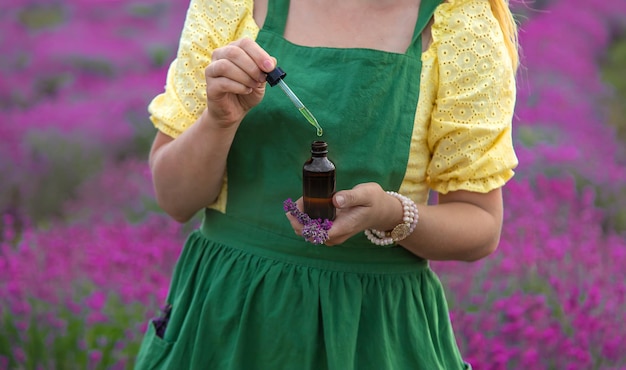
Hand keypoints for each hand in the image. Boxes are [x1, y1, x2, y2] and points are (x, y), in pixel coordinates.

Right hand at [204, 38, 275, 127]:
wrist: (234, 111)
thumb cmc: (247, 91)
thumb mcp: (261, 79)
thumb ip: (266, 69)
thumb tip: (271, 61)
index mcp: (234, 49)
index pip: (245, 43)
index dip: (259, 54)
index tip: (269, 67)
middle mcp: (220, 55)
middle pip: (234, 52)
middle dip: (252, 67)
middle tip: (262, 79)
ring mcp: (212, 70)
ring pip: (226, 66)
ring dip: (245, 77)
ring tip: (253, 86)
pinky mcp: (210, 86)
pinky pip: (223, 82)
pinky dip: (239, 87)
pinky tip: (246, 91)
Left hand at [286, 183, 402, 245]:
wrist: (382, 211)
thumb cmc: (374, 201)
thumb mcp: (366, 194)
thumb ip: (351, 197)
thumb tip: (336, 200)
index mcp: (343, 227)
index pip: (317, 233)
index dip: (302, 224)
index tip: (294, 211)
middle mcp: (336, 235)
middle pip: (310, 235)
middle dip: (298, 220)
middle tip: (295, 203)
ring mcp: (334, 234)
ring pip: (310, 233)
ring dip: (301, 219)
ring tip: (299, 203)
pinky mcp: (332, 230)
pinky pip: (314, 229)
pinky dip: (307, 219)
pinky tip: (306, 206)